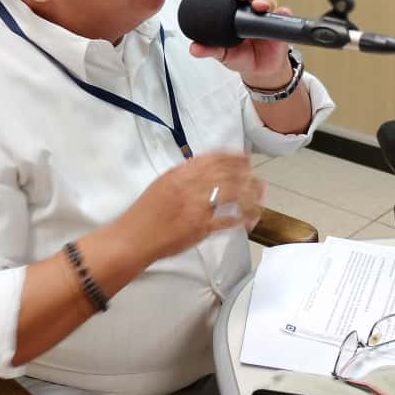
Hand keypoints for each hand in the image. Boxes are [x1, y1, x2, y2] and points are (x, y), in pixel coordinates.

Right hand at [119, 152, 265, 264]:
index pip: (213, 159)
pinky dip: (238, 219)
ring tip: (259, 199)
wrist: (135, 237)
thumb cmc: (146, 211)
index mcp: (180, 174)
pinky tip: (247, 220)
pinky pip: (225, 221)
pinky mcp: (200, 228)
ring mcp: (197, 208)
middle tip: (257, 178)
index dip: (233, 157)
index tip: (246, 157)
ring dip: (249, 196)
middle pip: (227, 175)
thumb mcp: (162, 183)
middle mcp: (190, 187)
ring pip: (232, 195)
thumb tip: (203, 166)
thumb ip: (183, 174)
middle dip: (246, 175)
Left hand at [188, 0, 293, 88]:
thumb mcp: (221, 53)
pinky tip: (282, 13)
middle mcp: (247, 7)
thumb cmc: (239, 54)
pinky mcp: (279, 23)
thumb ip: (209, 49)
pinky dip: (283, 12)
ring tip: (259, 6)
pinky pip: (283, 14)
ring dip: (263, 0)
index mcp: (229, 8)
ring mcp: (264, 14)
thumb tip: (194, 48)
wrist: (259, 71)